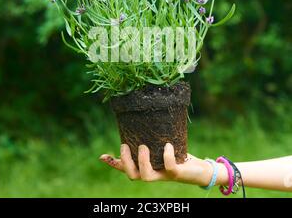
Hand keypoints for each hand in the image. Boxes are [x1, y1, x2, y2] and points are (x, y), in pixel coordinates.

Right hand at [99, 143, 213, 185]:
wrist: (199, 170)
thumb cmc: (179, 157)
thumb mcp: (162, 147)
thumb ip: (153, 141)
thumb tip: (143, 124)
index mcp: (147, 166)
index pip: (126, 168)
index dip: (114, 163)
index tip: (102, 156)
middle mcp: (153, 173)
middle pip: (132, 175)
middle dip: (125, 162)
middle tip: (125, 145)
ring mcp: (163, 175)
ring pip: (145, 177)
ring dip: (142, 161)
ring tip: (143, 146)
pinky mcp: (176, 174)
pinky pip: (169, 168)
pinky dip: (167, 156)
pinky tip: (168, 145)